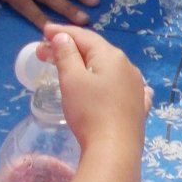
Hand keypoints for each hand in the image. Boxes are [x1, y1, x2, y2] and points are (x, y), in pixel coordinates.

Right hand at [41, 25, 150, 156]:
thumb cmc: (89, 112)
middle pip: (96, 51)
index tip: (44, 31)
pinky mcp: (138, 107)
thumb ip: (66, 55)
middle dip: (71, 49)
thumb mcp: (72, 80)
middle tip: (45, 53)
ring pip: (109, 68)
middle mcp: (128, 67)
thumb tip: (63, 37)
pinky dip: (111, 81)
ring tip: (71, 67)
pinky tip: (117, 83)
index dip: (62, 32)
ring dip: (89, 65)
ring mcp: (136, 87)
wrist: (115, 150)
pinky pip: (124, 87)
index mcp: (111, 56)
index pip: (84, 36)